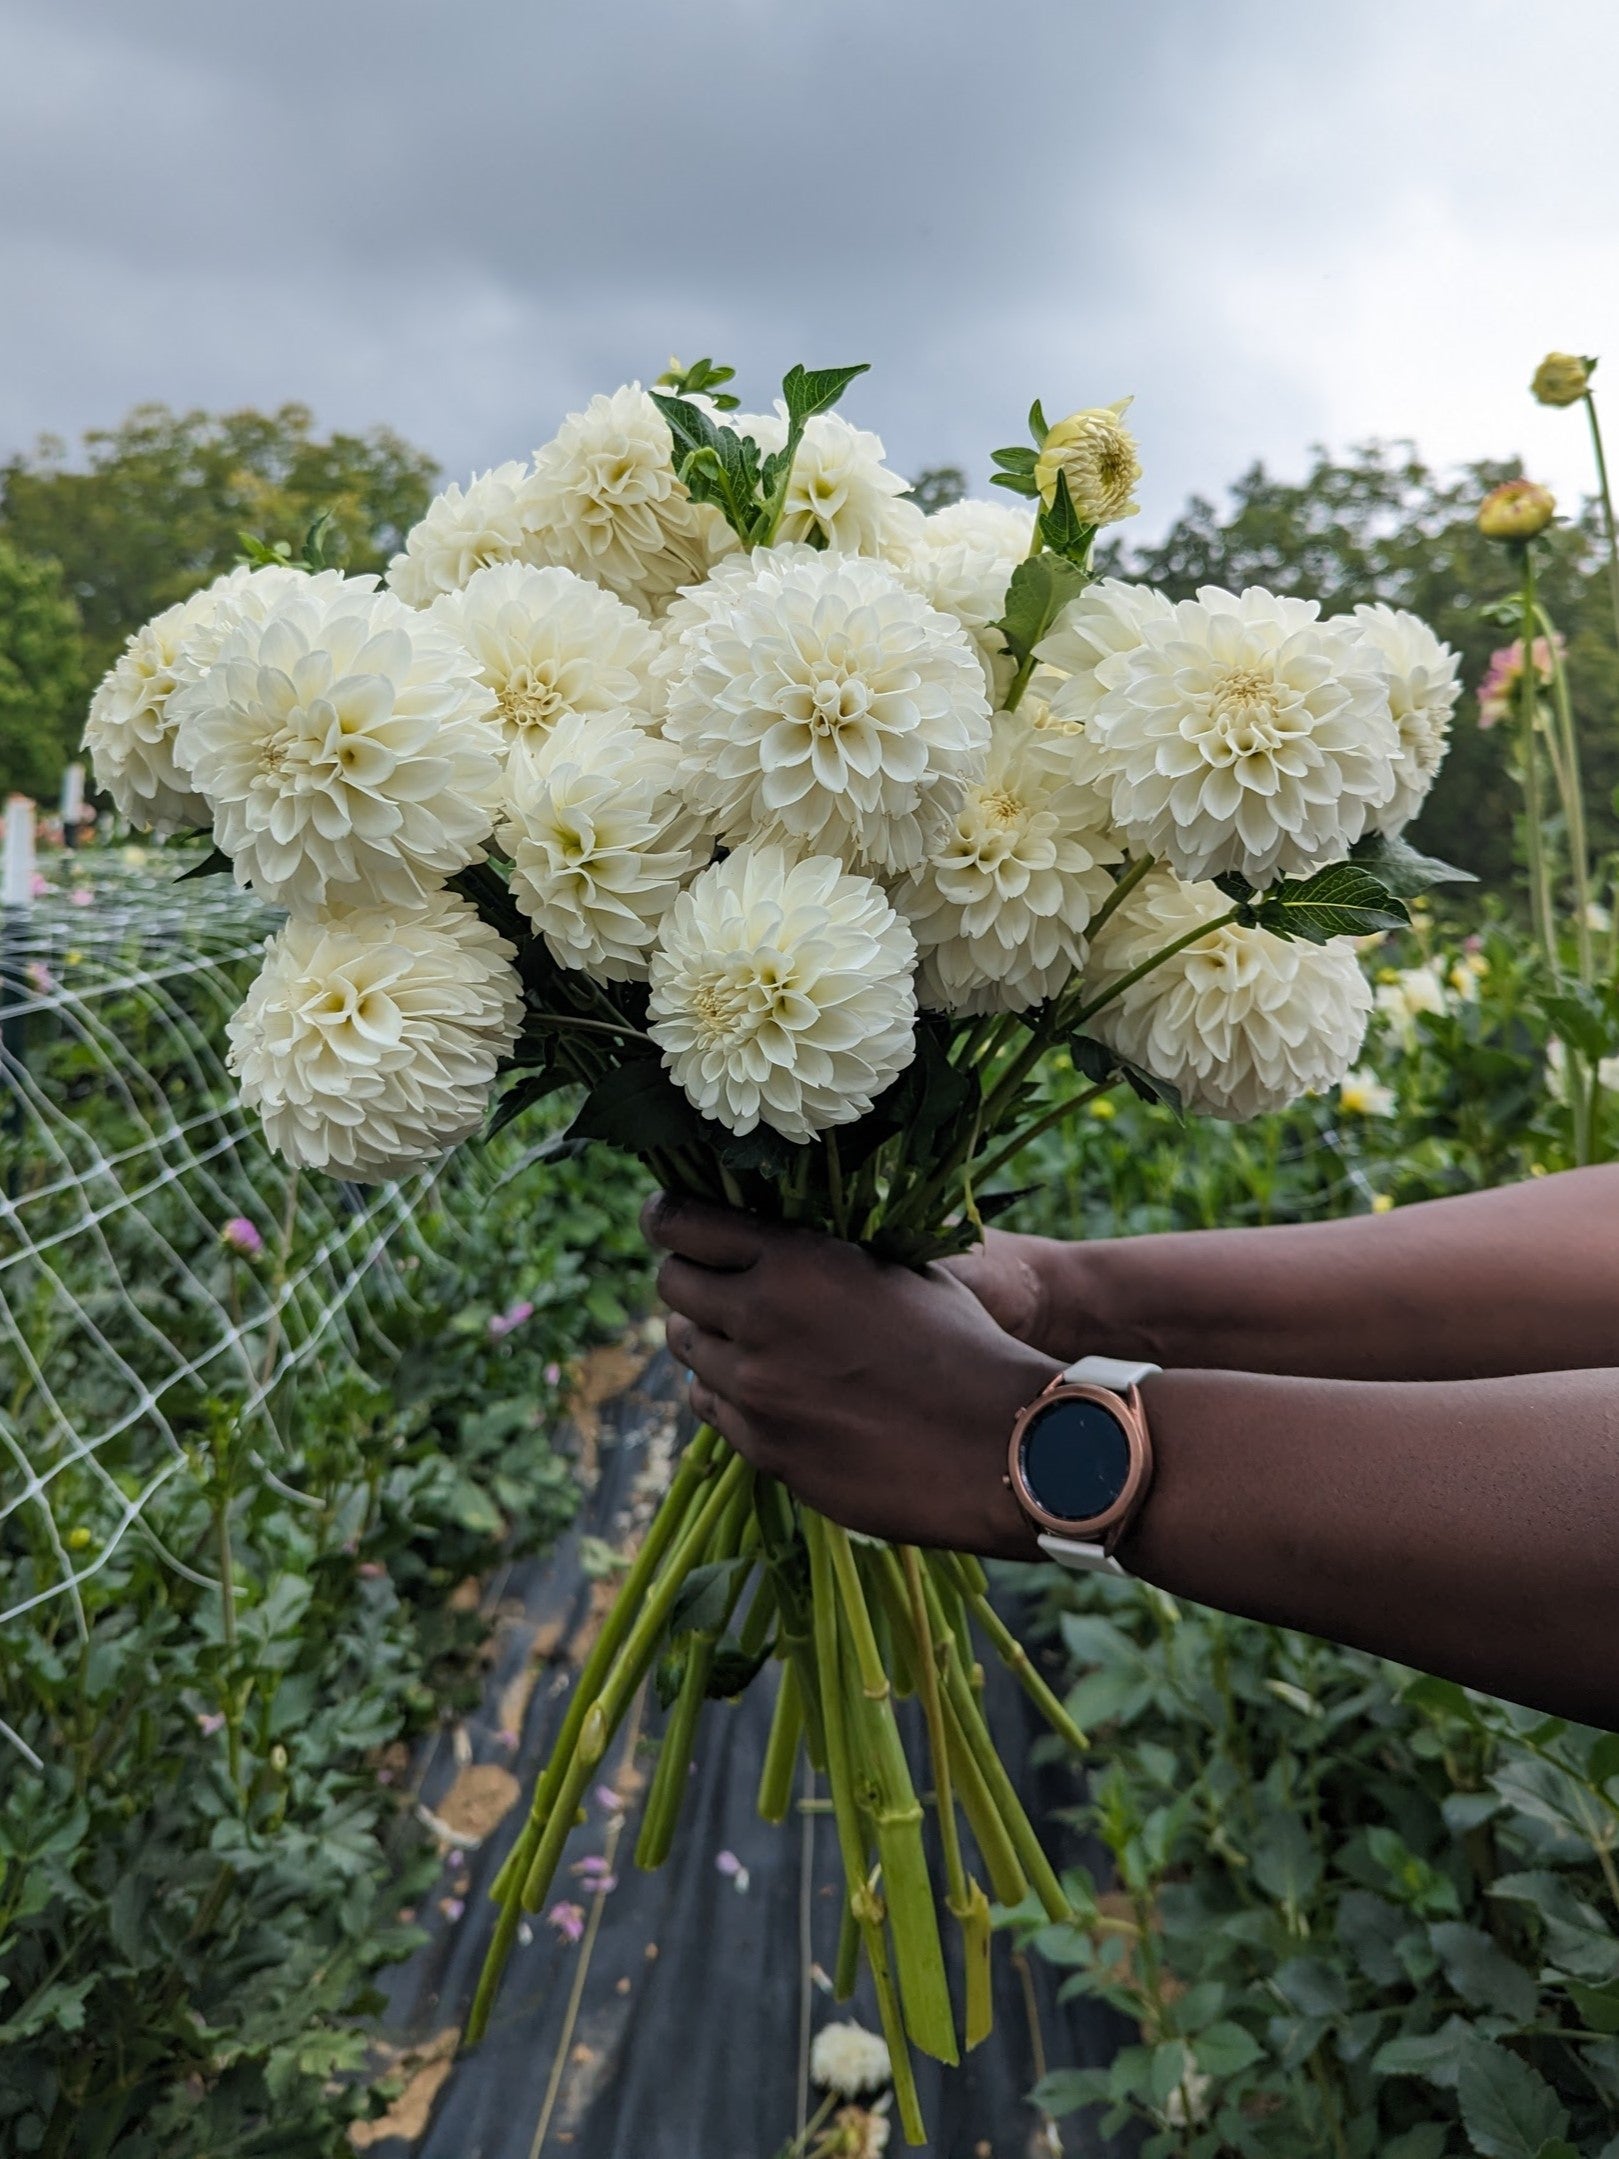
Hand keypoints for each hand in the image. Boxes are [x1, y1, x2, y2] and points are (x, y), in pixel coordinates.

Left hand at [644, 1195, 1061, 1557]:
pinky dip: (726, 1393)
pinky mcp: (762, 1449)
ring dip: (707, 1337)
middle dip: (686, 1276)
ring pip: (686, 1351)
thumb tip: (774, 1230)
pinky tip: (764, 1389)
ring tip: (746, 1338)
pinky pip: (710, 1409)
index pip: (683, 1224)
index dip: (665, 1216)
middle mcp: (757, 1320)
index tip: (665, 1217)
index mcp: (792, 1260)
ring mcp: (753, 1391)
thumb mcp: (894, 1268)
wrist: (999, 1444)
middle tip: (711, 1280)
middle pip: (671, 1286)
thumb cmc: (962, 1344)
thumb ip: (821, 1251)